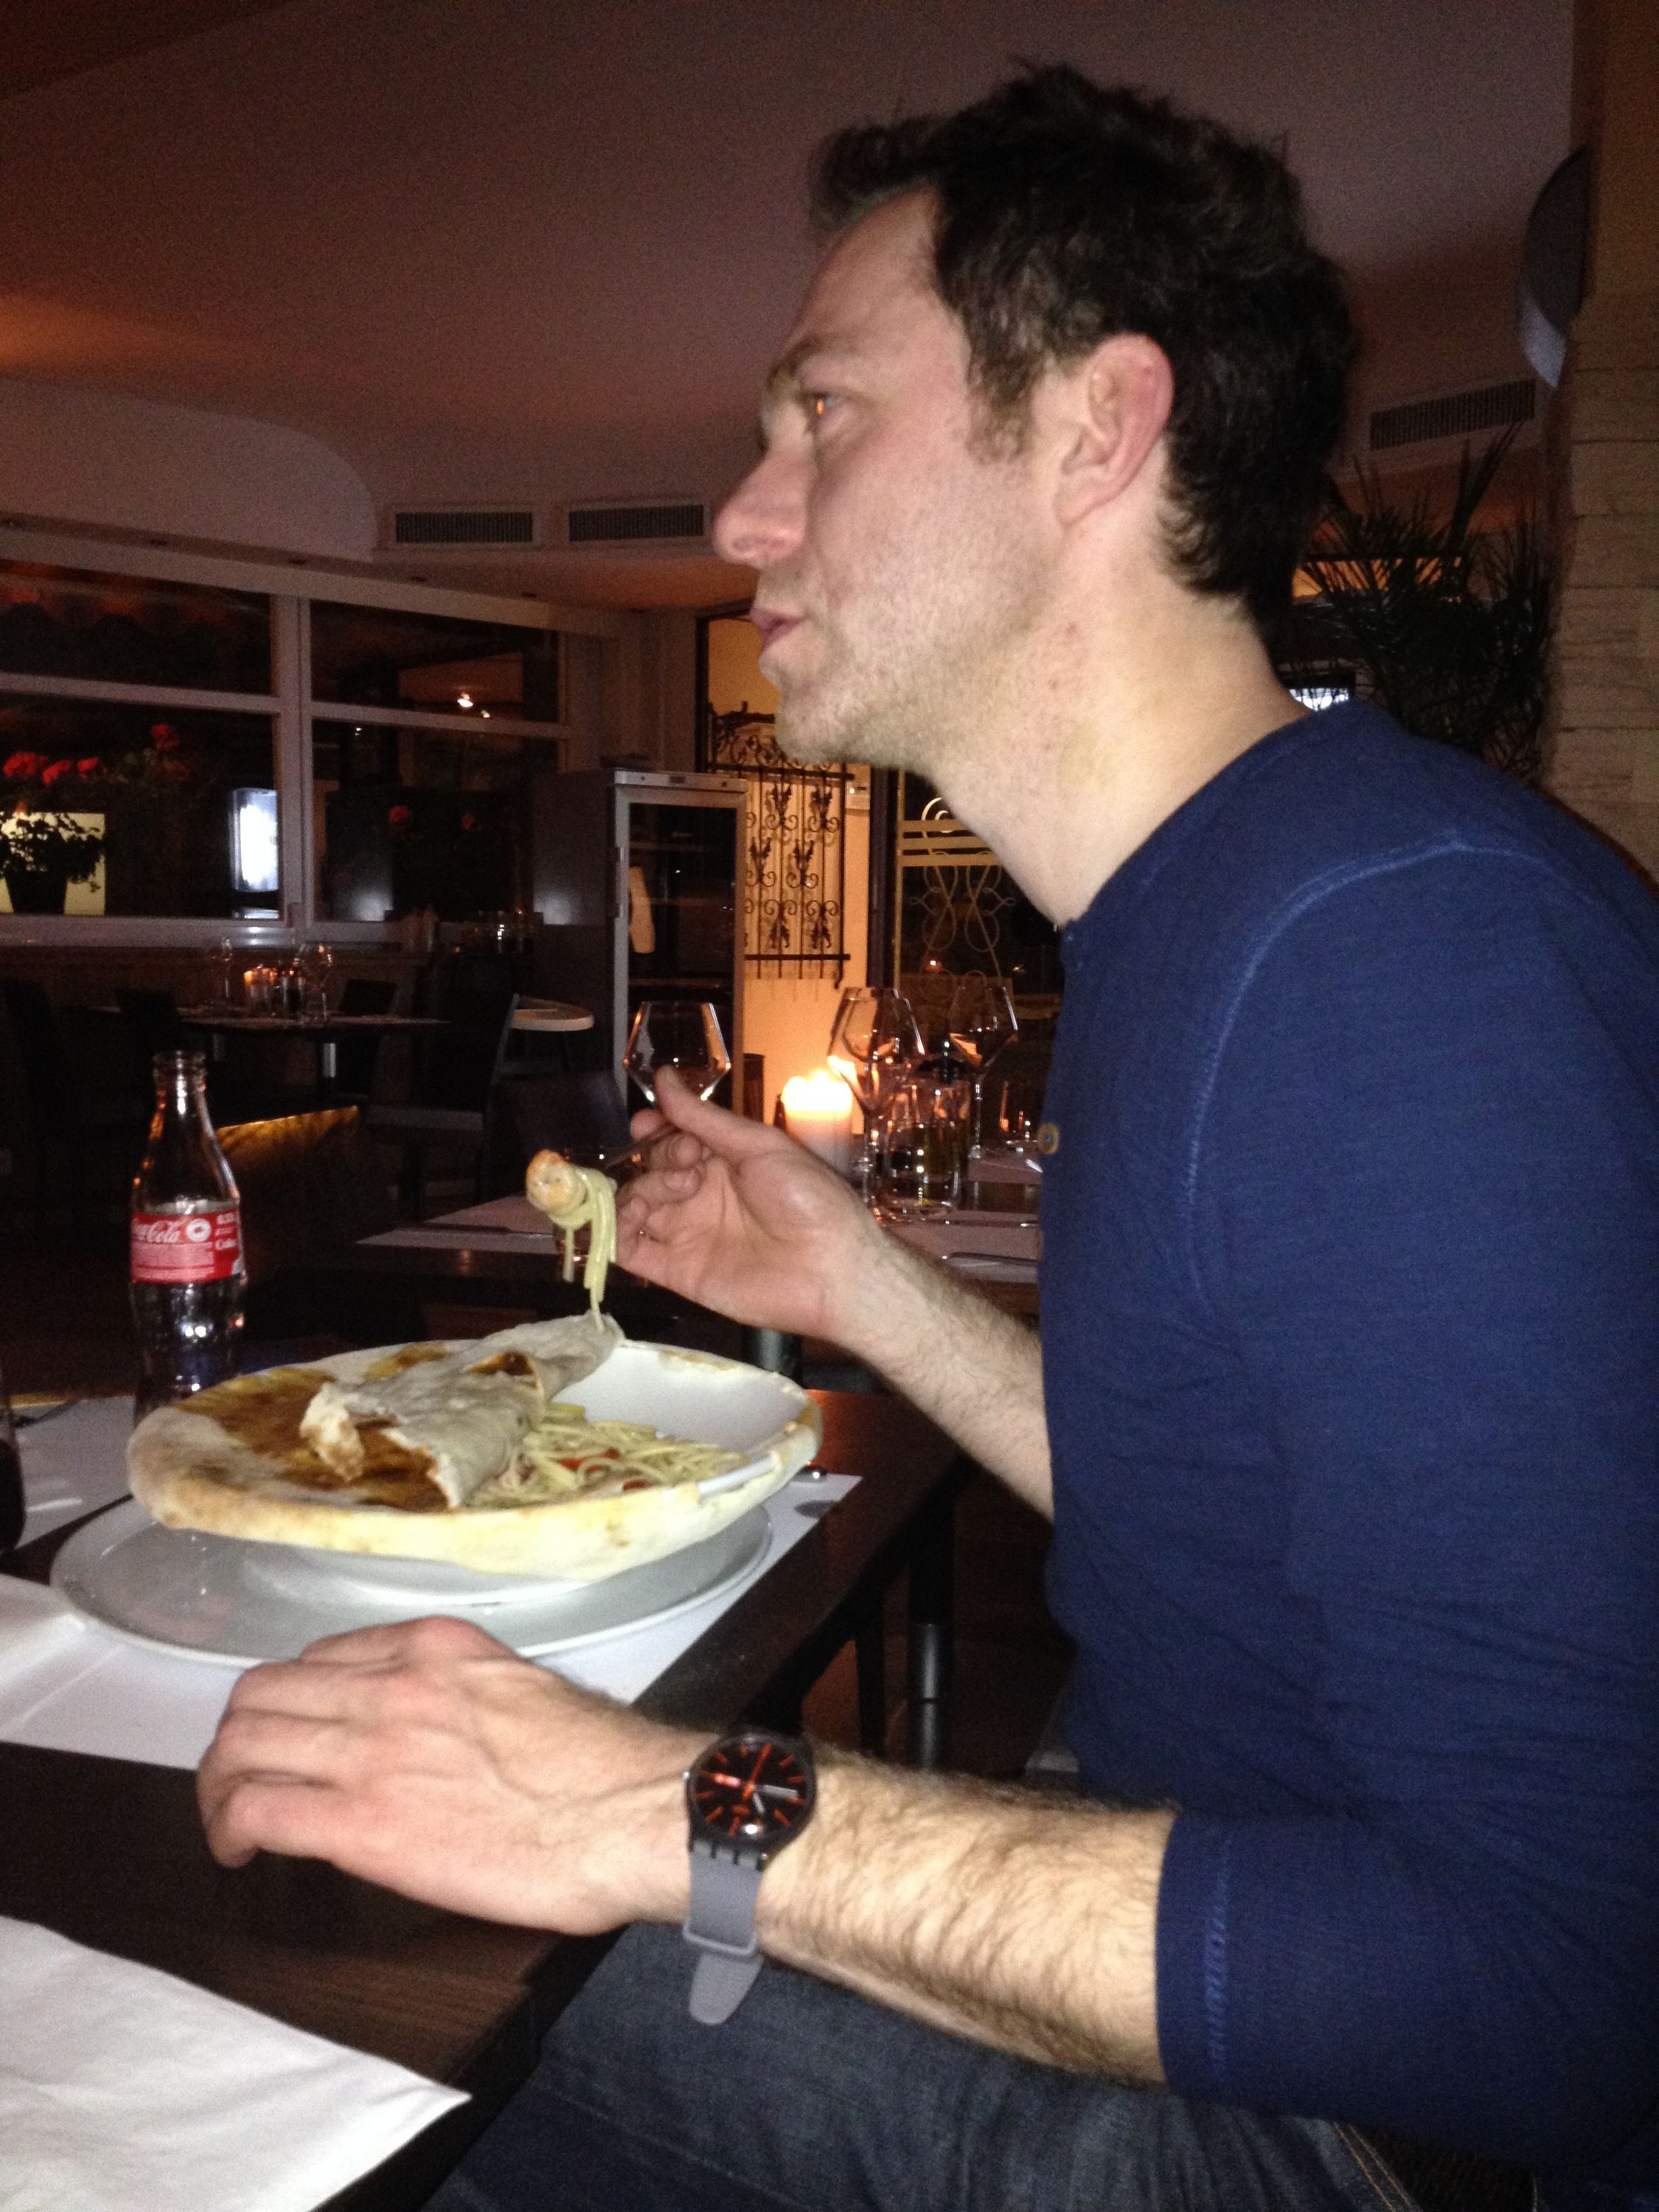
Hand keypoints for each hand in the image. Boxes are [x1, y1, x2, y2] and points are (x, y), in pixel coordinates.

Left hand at [197, 1615, 699, 1928]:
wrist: (634, 1812)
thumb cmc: (603, 1767)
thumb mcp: (520, 1693)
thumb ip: (461, 1699)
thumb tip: (439, 1737)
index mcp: (434, 1647)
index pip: (323, 1656)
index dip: (294, 1702)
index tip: (299, 1737)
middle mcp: (392, 1683)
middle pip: (263, 1692)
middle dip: (238, 1739)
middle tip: (243, 1780)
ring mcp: (372, 1748)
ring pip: (242, 1743)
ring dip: (219, 1784)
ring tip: (229, 1821)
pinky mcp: (361, 1822)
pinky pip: (256, 1808)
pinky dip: (227, 1828)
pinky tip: (239, 1852)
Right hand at [617, 1067, 888, 1340]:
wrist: (832, 1268)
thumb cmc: (808, 1200)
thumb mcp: (758, 1146)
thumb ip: (704, 1119)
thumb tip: (663, 1077)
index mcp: (722, 1162)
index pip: (670, 1140)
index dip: (654, 1131)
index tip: (647, 1125)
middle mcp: (700, 1197)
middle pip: (649, 1171)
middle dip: (657, 1161)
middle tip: (689, 1168)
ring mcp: (686, 1234)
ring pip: (634, 1208)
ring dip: (636, 1194)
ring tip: (670, 1195)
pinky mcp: (677, 1272)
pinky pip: (630, 1253)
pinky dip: (613, 1236)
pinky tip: (625, 1222)